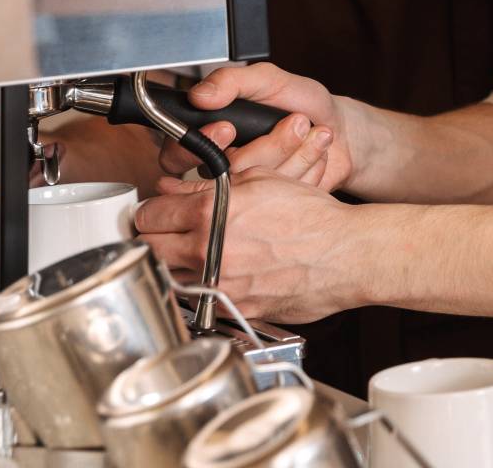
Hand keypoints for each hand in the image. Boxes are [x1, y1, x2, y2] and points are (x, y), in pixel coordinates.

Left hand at [135, 168, 357, 323]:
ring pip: (169, 280)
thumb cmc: (312, 217)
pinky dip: (202, 288)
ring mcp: (218, 287)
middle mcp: (206, 254)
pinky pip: (201, 301)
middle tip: (162, 234)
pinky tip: (221, 273)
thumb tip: (177, 189)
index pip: (148, 216)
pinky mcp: (233, 310)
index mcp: (207, 216)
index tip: (154, 213)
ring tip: (193, 255)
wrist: (345, 255)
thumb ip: (210, 186)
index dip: (148, 212)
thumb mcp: (259, 181)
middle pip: (148, 251)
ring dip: (173, 267)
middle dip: (150, 240)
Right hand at [157, 64, 353, 193]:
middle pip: (223, 174)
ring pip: (255, 185)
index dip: (204, 142)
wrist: (340, 128)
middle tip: (296, 122)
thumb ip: (232, 81)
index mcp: (211, 135)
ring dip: (295, 151)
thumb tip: (199, 94)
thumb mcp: (269, 79)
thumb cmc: (301, 102)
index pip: (179, 152)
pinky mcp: (273, 208)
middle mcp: (224, 166)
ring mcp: (248, 191)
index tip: (228, 127)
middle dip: (267, 147)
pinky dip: (309, 166)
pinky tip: (317, 149)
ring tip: (312, 129)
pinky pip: (282, 197)